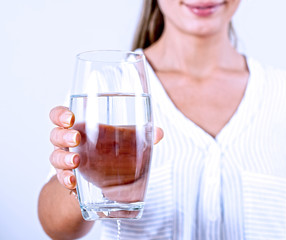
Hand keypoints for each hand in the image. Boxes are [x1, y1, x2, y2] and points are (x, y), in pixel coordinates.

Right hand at [49, 106, 163, 190]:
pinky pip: (61, 179)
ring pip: (54, 157)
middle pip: (55, 134)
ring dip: (63, 160)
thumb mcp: (121, 140)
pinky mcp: (69, 178)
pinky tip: (73, 183)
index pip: (60, 115)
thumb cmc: (107, 150)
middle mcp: (68, 142)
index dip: (60, 114)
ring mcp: (65, 161)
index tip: (71, 117)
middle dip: (63, 136)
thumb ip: (137, 135)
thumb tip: (159, 133)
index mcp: (79, 126)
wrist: (96, 178)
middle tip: (76, 139)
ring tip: (76, 162)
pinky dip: (66, 180)